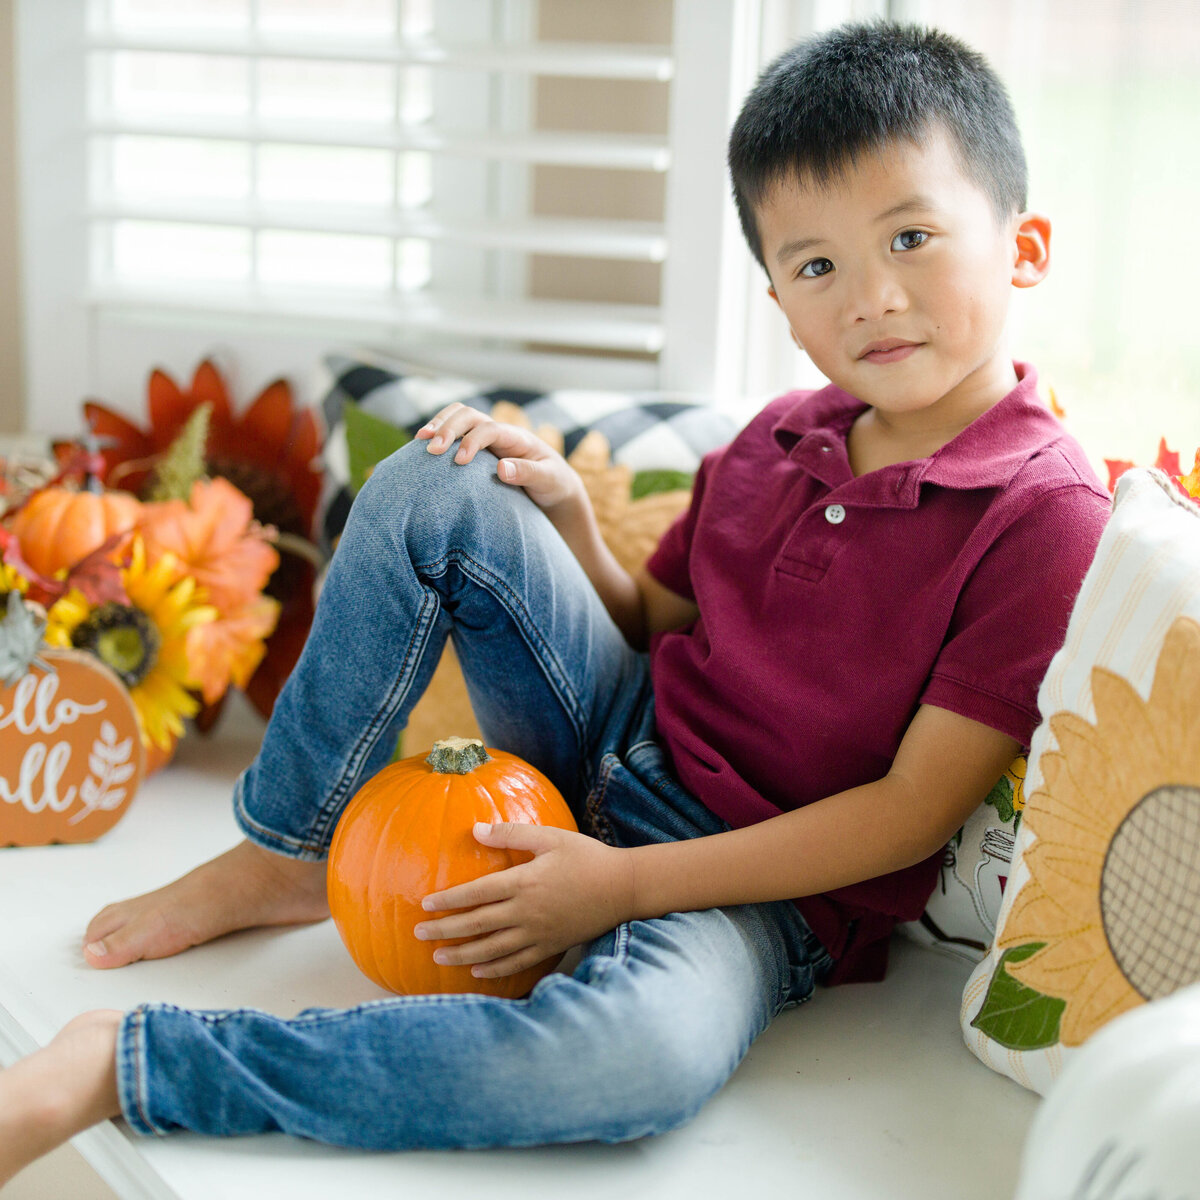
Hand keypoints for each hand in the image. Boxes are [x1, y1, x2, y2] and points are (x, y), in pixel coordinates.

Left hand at [414, 823, 634, 978]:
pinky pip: (517, 963)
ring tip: (439, 956)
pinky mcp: (551, 947)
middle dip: (446, 930)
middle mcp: (527, 912)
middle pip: (478, 924)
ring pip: (492, 949)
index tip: (426, 905)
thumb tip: (474, 829)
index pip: (477, 894)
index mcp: (524, 882)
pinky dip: (494, 969)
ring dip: (462, 954)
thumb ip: (511, 833)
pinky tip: (477, 971)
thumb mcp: (550, 837)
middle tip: (419, 933)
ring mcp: (539, 933)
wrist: (623, 888)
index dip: (449, 901)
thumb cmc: (586, 857)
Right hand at [415, 402, 581, 511]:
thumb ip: (529, 473)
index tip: (459, 461)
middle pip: (469, 415)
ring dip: (439, 425)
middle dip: (449, 428)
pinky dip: (437, 435)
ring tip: (420, 441)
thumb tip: (502, 468)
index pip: (489, 429)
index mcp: (517, 437)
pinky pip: (454, 434)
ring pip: (458, 417)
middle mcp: (499, 432)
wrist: (553, 487)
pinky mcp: (476, 448)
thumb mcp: (549, 480)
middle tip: (431, 449)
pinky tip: (421, 449)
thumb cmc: (553, 483)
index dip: (472, 441)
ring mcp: (486, 438)